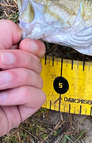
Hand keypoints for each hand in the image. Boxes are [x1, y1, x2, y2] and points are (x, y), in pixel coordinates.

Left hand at [0, 20, 45, 136]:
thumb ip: (6, 32)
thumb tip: (23, 36)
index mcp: (4, 57)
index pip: (34, 48)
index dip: (34, 46)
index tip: (23, 45)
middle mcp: (13, 73)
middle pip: (37, 61)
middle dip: (19, 61)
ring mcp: (19, 92)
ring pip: (38, 78)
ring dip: (15, 79)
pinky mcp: (23, 110)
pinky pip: (37, 96)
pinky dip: (20, 96)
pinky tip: (2, 99)